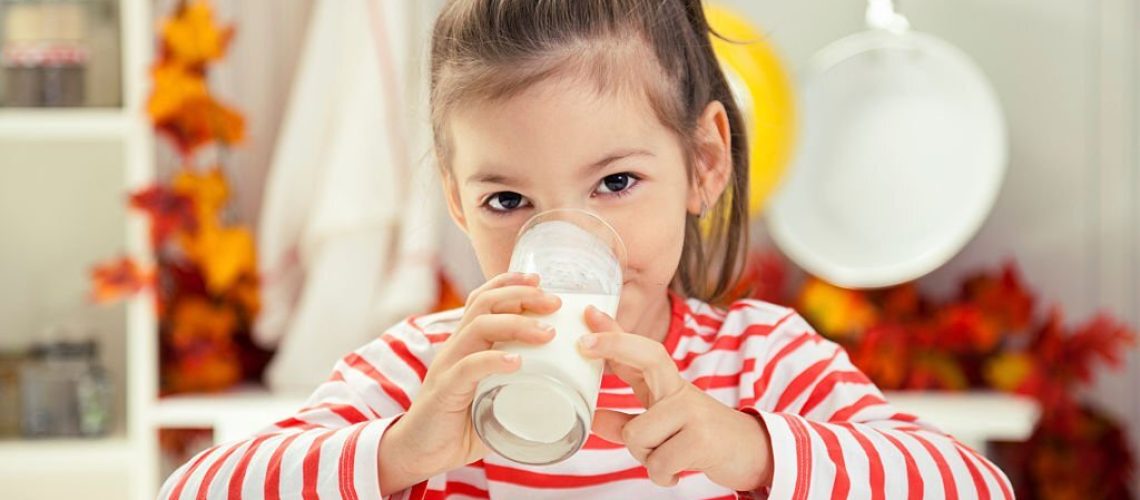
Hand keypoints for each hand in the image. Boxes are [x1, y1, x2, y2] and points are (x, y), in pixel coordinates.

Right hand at [380, 272, 560, 490]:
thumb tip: (562, 390)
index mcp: (465, 344)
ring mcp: (448, 367)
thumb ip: (518, 389)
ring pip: (478, 327)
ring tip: (547, 333)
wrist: (418, 454)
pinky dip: (494, 360)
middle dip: (521, 296)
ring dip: (517, 324)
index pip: (482, 299)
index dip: (509, 283)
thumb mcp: (493, 400)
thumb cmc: (458, 427)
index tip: (540, 282)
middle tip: (554, 303)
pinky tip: (517, 363)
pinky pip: (468, 367)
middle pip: (484, 303)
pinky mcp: (444, 391)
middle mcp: (455, 348)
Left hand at [580, 306, 773, 490]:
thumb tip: (594, 419)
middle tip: (583, 345)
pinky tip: (677, 471)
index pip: (641, 353)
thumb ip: (628, 421)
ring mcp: (692, 411)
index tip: (590, 316)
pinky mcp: (701, 438)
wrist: (753, 454)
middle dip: (613, 346)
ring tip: (666, 458)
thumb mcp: (662, 427)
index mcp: (669, 385)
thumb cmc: (702, 438)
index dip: (614, 335)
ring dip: (645, 457)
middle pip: (646, 358)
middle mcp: (680, 390)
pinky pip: (657, 462)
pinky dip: (663, 475)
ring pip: (637, 434)